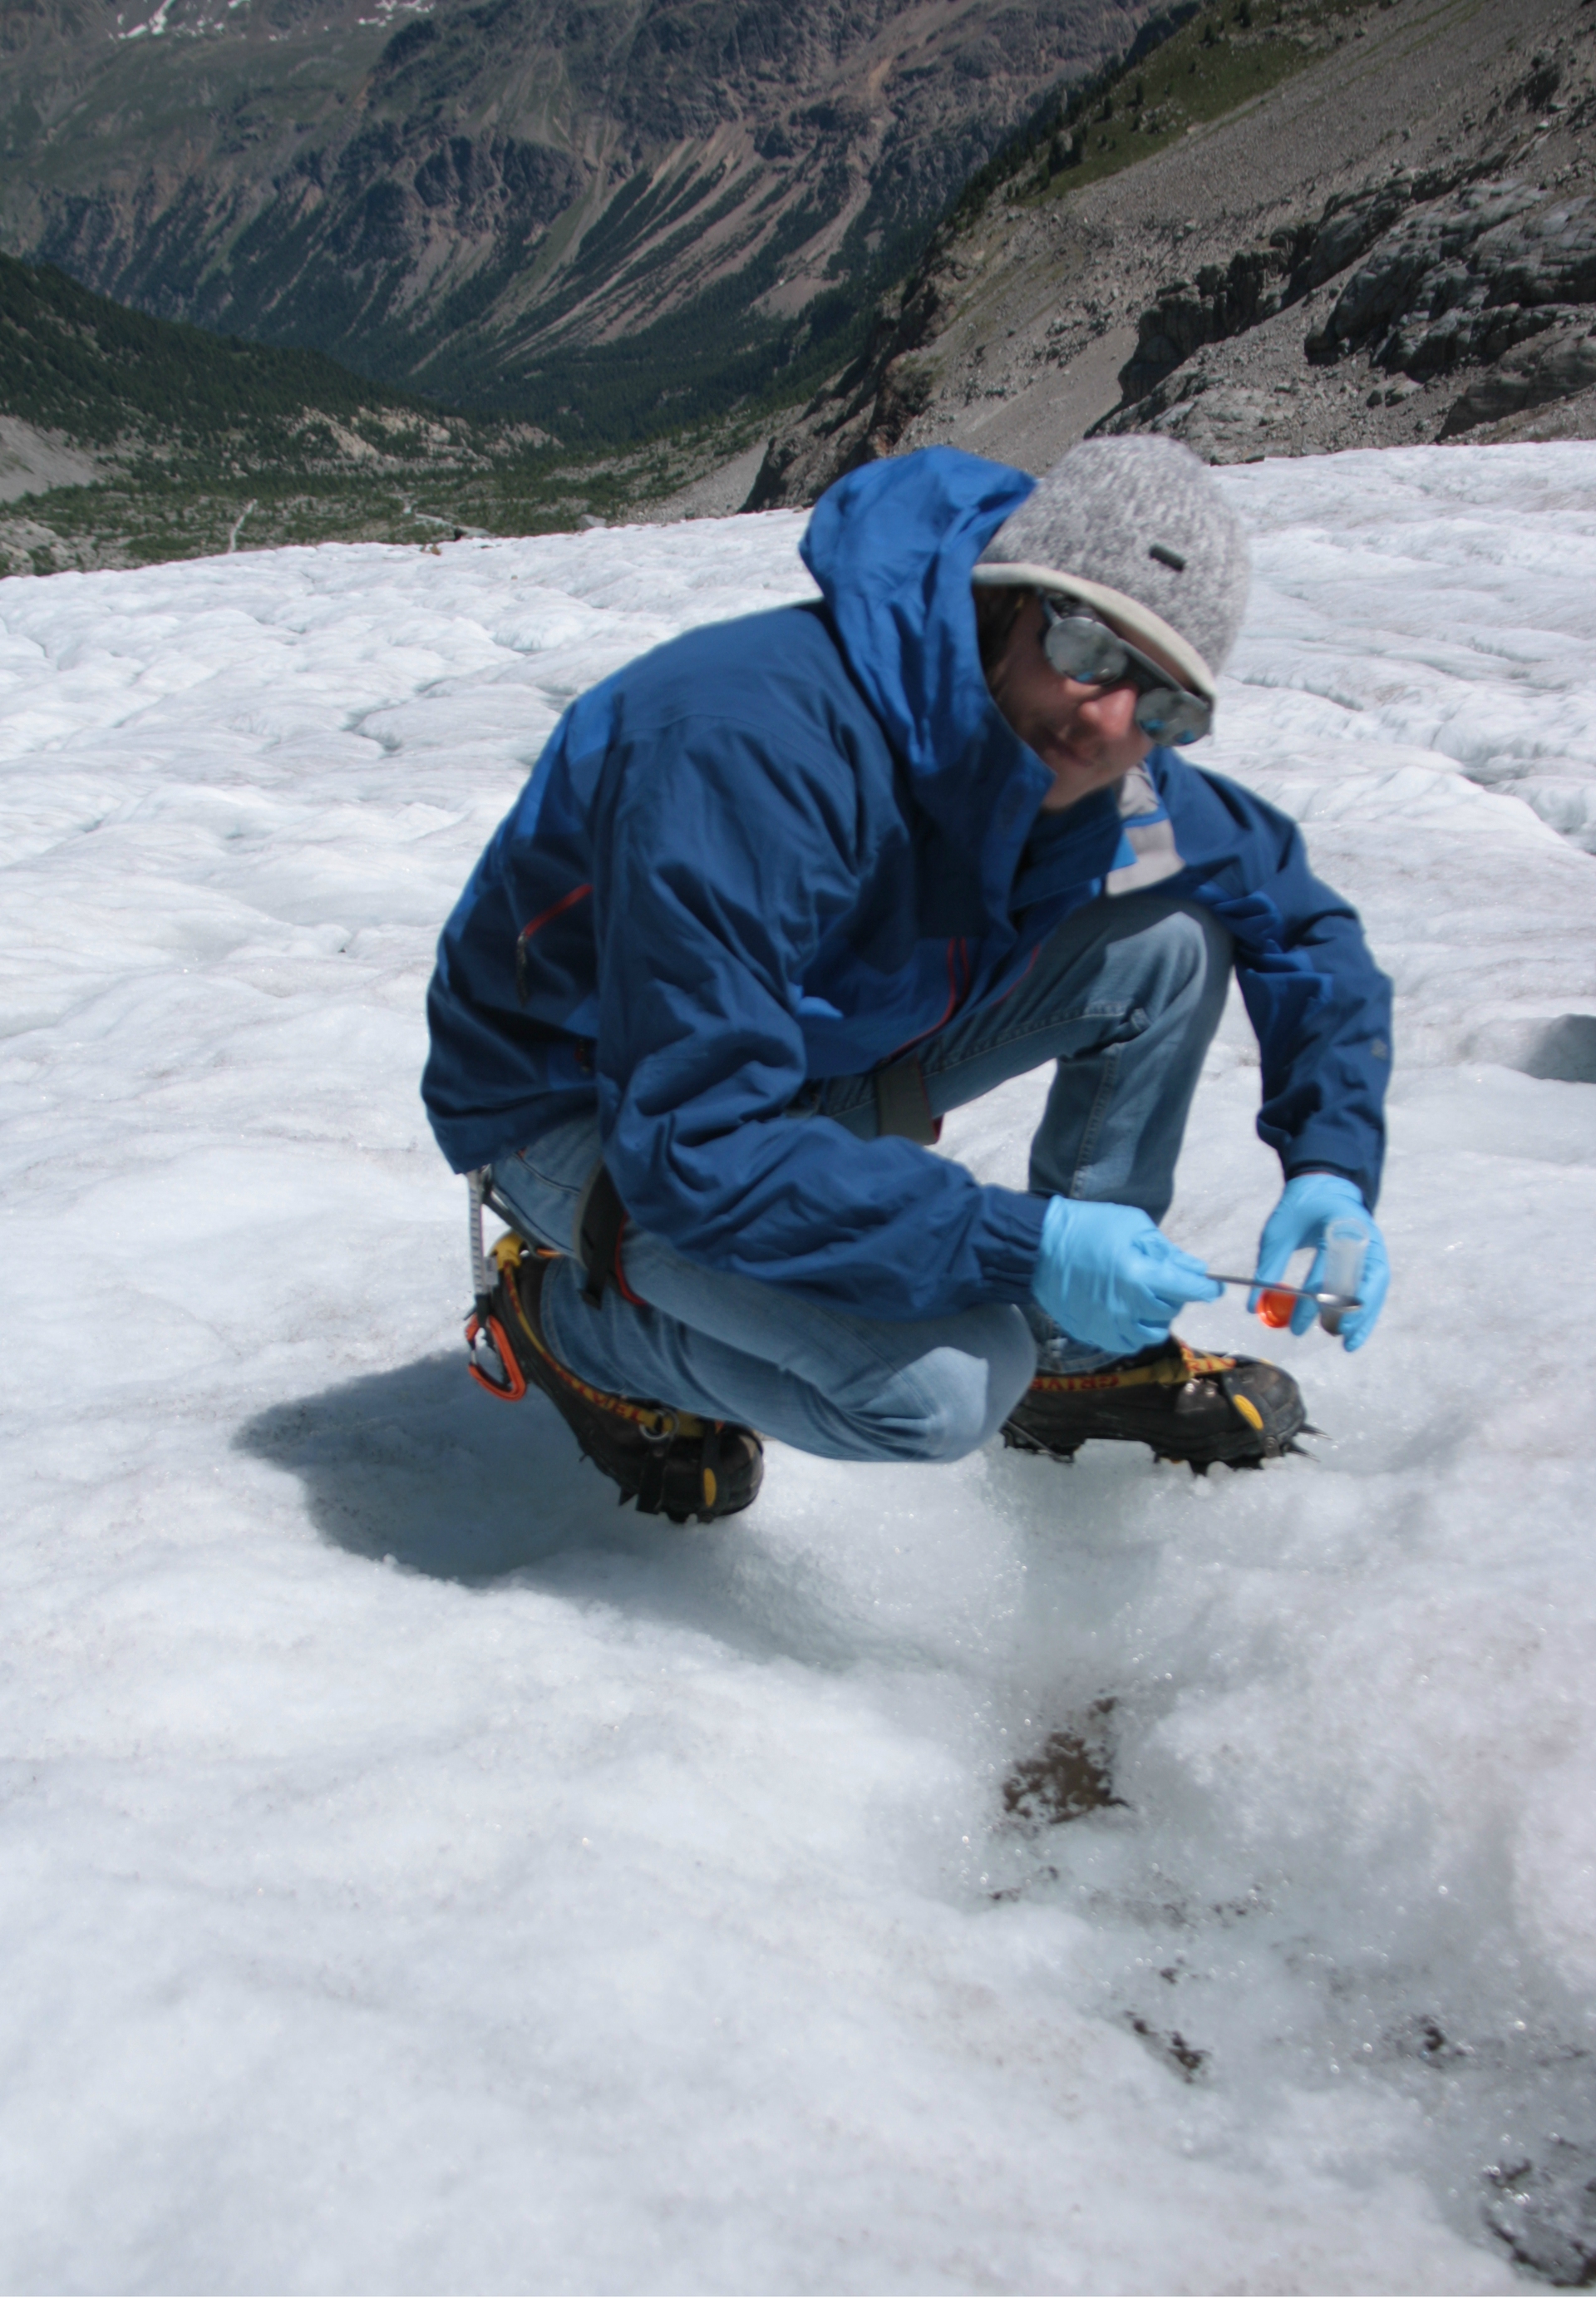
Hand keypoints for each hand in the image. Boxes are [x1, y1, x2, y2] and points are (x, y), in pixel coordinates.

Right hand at [1032, 1197, 1222, 1357]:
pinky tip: (1129, 1314)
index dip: (1207, 1288)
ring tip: (1146, 1299)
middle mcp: (1128, 1307)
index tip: (1213, 1286)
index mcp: (1140, 1276)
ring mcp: (1109, 1324)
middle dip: (1175, 1294)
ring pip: (1152, 1333)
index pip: (1189, 1289)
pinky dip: (1135, 1331)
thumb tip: (1195, 1269)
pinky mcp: (1094, 1333)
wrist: (1039, 1248)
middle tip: (1164, 1279)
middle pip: (1171, 1311)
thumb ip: (1166, 1251)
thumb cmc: (1088, 1228)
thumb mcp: (1133, 1226)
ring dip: (1157, 1317)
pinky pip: (1128, 1343)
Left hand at [1251, 1173, 1388, 1351]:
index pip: (1326, 1269)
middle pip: (1365, 1280)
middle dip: (1353, 1312)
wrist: (1324, 1185)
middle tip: (1336, 1335)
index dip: (1312, 1302)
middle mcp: (1364, 1235)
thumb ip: (1268, 1267)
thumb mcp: (1277, 1232)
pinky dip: (1366, 1309)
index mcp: (1338, 1223)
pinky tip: (1352, 1329)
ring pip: (1375, 1286)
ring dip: (1365, 1316)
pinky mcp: (1374, 1256)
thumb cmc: (1299, 1207)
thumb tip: (1252, 1307)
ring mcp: (1373, 1245)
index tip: (1297, 1326)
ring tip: (1348, 1342)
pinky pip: (1374, 1285)